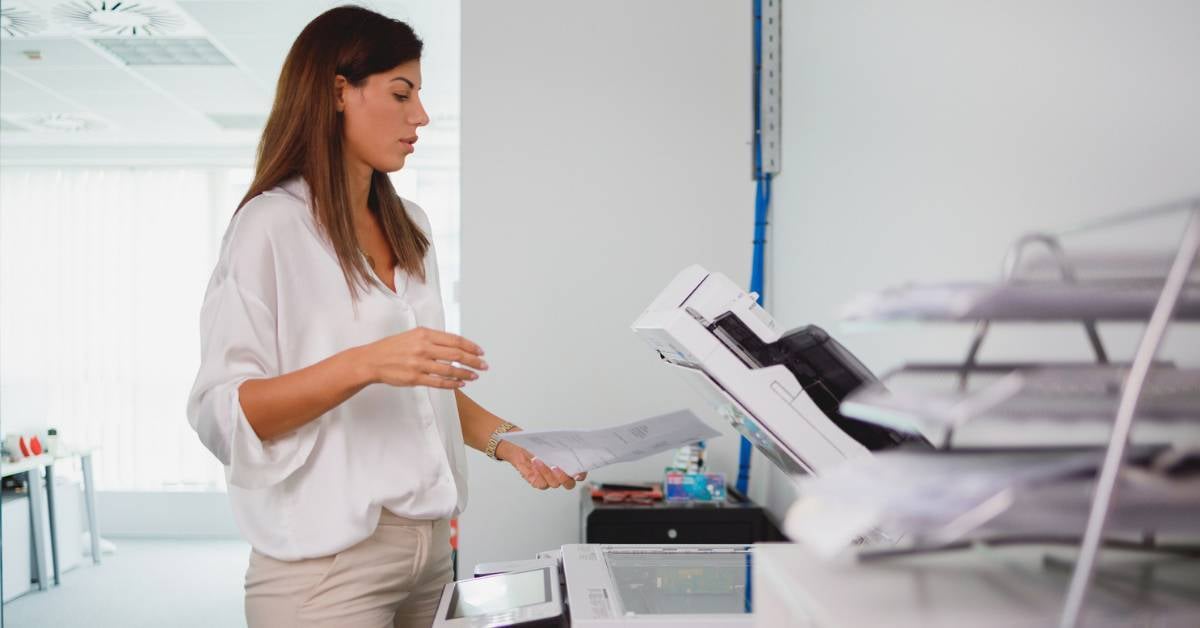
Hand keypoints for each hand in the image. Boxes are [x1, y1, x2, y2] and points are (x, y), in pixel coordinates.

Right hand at [355, 327, 486, 389]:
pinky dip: (452, 383)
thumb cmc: (393, 348)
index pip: (454, 340)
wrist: (372, 360)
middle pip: (456, 355)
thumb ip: (432, 339)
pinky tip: (461, 383)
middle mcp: (423, 347)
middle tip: (484, 365)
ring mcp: (419, 364)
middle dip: (474, 360)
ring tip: (475, 376)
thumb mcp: (413, 335)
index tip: (480, 351)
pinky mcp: (415, 378)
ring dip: (466, 373)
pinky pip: (438, 382)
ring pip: (449, 370)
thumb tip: (454, 345)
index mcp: (424, 334)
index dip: (470, 346)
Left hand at [496, 438, 587, 490]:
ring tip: (540, 459)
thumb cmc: (539, 446)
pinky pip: (542, 483)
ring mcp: (551, 481)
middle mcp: (562, 476)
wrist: (522, 449)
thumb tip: (567, 443)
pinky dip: (539, 473)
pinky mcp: (540, 483)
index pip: (580, 474)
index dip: (581, 474)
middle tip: (556, 467)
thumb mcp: (552, 444)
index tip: (578, 471)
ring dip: (547, 472)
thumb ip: (561, 446)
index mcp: (569, 467)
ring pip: (555, 483)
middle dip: (564, 477)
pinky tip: (536, 463)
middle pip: (569, 484)